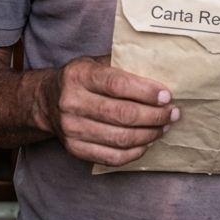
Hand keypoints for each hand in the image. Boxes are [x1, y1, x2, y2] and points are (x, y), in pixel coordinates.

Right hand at [35, 54, 178, 166]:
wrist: (46, 101)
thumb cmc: (80, 79)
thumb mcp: (94, 63)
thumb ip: (121, 65)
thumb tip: (160, 71)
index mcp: (79, 75)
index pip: (117, 85)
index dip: (146, 92)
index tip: (167, 96)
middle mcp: (72, 102)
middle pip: (123, 115)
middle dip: (155, 116)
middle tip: (172, 113)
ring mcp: (72, 129)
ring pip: (121, 138)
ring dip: (149, 134)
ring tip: (163, 127)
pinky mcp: (75, 149)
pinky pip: (113, 157)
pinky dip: (135, 152)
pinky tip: (146, 142)